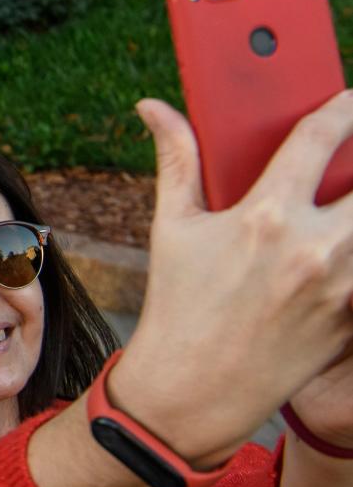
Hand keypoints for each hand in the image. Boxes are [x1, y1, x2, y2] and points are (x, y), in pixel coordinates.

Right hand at [110, 91, 352, 468]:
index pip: (320, 138)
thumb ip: (177, 159)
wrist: (194, 390)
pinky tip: (340, 248)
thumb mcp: (173, 227)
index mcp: (265, 216)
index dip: (344, 107)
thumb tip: (153, 107)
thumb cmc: (179, 304)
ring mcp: (342, 286)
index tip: (351, 96)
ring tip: (347, 201)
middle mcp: (314, 247)